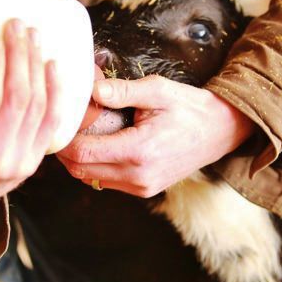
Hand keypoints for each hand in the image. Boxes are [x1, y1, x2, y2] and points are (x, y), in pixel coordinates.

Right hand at [0, 20, 61, 208]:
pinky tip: (53, 65)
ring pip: (38, 106)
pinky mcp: (35, 159)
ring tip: (33, 36)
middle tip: (16, 26)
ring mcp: (21, 159)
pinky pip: (52, 122)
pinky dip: (56, 92)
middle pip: (17, 98)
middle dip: (19, 57)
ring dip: (38, 67)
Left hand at [56, 75, 254, 197]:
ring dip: (79, 159)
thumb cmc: (190, 108)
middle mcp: (138, 176)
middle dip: (66, 149)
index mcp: (139, 151)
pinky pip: (106, 182)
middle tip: (63, 125)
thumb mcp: (158, 91)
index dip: (64, 139)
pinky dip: (95, 165)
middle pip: (81, 170)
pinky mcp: (145, 190)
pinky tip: (98, 144)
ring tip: (80, 133)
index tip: (60, 120)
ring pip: (91, 178)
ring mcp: (142, 187)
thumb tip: (92, 90)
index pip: (83, 153)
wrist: (221, 131)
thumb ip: (122, 91)